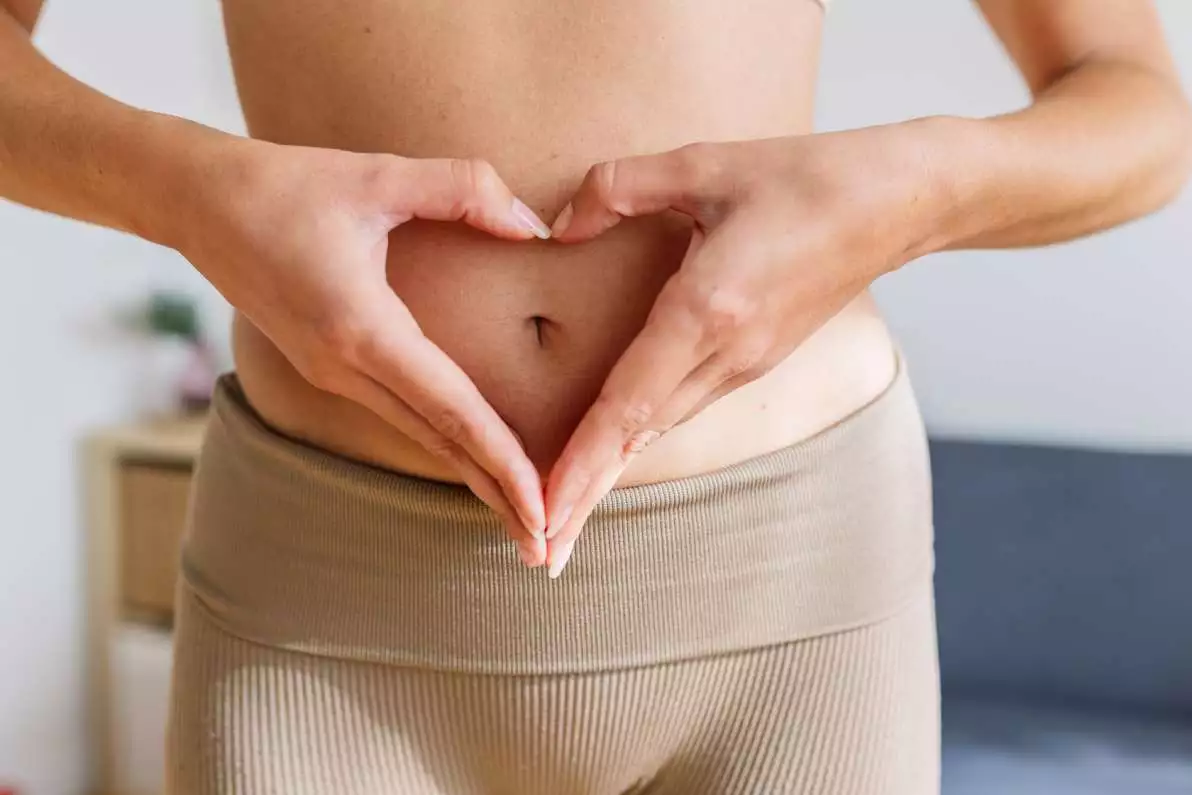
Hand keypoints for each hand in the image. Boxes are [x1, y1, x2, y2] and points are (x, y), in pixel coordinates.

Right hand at [172, 138, 553, 555]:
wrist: (194, 202)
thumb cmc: (284, 183)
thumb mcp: (378, 172)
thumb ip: (465, 188)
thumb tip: (536, 229)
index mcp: (361, 329)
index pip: (450, 410)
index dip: (502, 462)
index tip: (541, 509)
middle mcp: (346, 368)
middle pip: (440, 445)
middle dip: (497, 498)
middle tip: (548, 551)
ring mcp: (333, 376)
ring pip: (419, 440)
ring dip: (473, 480)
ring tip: (522, 522)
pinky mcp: (328, 369)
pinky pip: (400, 419)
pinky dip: (445, 447)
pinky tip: (475, 466)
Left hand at [542, 129, 934, 574]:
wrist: (902, 203)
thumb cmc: (809, 175)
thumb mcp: (707, 162)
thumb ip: (619, 186)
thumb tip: (556, 225)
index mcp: (709, 309)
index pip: (628, 402)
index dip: (582, 462)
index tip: (547, 514)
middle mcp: (728, 354)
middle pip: (640, 438)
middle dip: (587, 495)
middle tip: (540, 555)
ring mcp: (748, 364)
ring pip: (662, 429)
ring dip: (611, 474)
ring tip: (565, 517)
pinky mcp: (758, 359)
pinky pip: (685, 406)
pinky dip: (640, 438)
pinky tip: (613, 452)